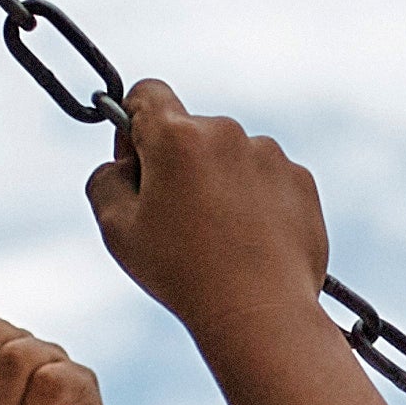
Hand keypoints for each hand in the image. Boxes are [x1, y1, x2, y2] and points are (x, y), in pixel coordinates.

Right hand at [86, 80, 331, 332]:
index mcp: (177, 135)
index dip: (132, 126)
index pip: (146, 93)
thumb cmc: (182, 271)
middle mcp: (227, 132)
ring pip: (229, 157)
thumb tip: (121, 165)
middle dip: (178, 163)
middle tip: (175, 219)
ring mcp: (269, 155)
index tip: (137, 167)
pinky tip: (248, 242)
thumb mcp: (116, 229)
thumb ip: (105, 180)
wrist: (260, 311)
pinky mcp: (300, 181)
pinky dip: (254, 201)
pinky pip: (266, 179)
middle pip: (190, 131)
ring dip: (218, 183)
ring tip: (217, 239)